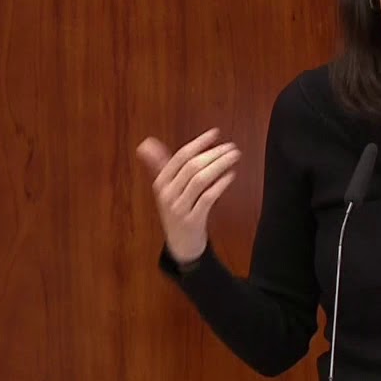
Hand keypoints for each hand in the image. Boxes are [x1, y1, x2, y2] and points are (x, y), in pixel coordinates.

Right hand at [136, 127, 241, 263]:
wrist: (180, 246)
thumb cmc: (176, 212)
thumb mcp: (165, 189)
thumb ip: (159, 165)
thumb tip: (147, 143)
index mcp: (161, 183)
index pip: (180, 157)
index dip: (199, 143)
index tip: (215, 133)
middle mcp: (168, 194)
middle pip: (192, 167)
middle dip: (213, 154)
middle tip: (231, 146)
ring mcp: (179, 208)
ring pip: (200, 180)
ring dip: (219, 165)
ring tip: (233, 157)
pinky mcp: (193, 220)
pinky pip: (207, 198)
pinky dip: (220, 184)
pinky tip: (230, 175)